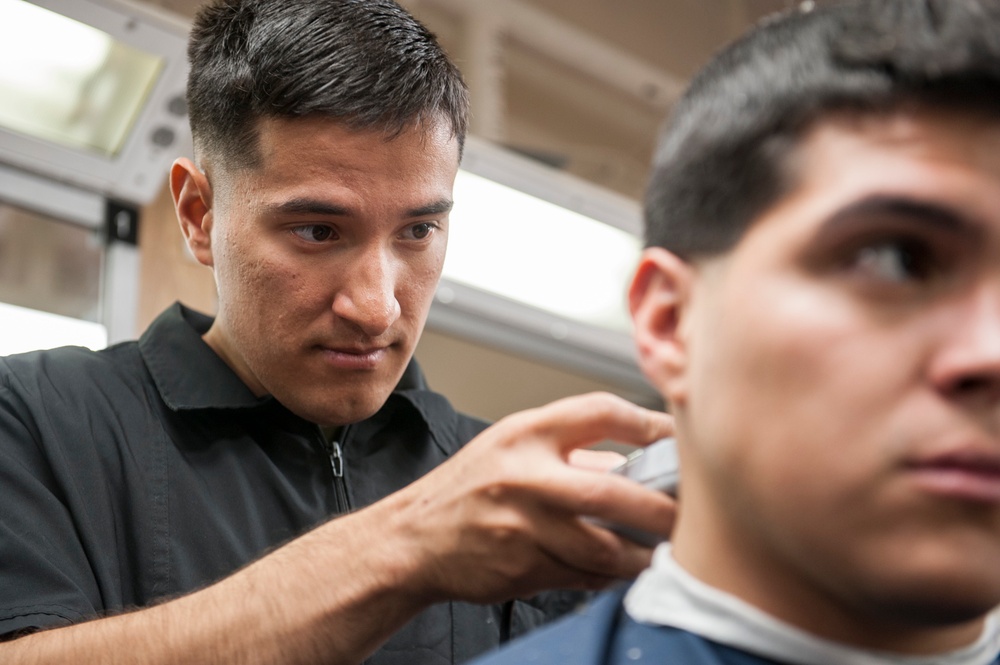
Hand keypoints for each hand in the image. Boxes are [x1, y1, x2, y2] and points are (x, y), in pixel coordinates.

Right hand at [379, 392, 676, 604]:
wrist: (414, 539)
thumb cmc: (467, 489)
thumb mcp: (511, 447)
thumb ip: (572, 451)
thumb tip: (633, 463)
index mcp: (525, 434)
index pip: (600, 412)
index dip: (649, 422)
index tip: (676, 437)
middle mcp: (524, 477)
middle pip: (613, 493)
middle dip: (661, 511)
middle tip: (691, 516)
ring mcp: (522, 528)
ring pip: (604, 549)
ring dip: (643, 555)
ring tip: (664, 551)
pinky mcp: (522, 569)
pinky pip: (583, 577)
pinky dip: (609, 577)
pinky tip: (620, 570)